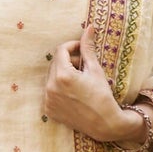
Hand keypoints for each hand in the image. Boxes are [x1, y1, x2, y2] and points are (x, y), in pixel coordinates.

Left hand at [43, 24, 142, 142]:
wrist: (104, 123)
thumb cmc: (102, 96)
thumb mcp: (95, 70)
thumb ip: (88, 48)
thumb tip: (89, 28)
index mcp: (63, 75)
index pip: (61, 50)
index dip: (72, 46)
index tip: (81, 49)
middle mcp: (51, 87)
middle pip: (55, 63)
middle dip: (68, 60)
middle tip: (83, 66)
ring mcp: (48, 100)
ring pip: (52, 77)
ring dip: (63, 74)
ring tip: (79, 80)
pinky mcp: (48, 110)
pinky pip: (50, 91)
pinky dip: (59, 88)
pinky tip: (73, 93)